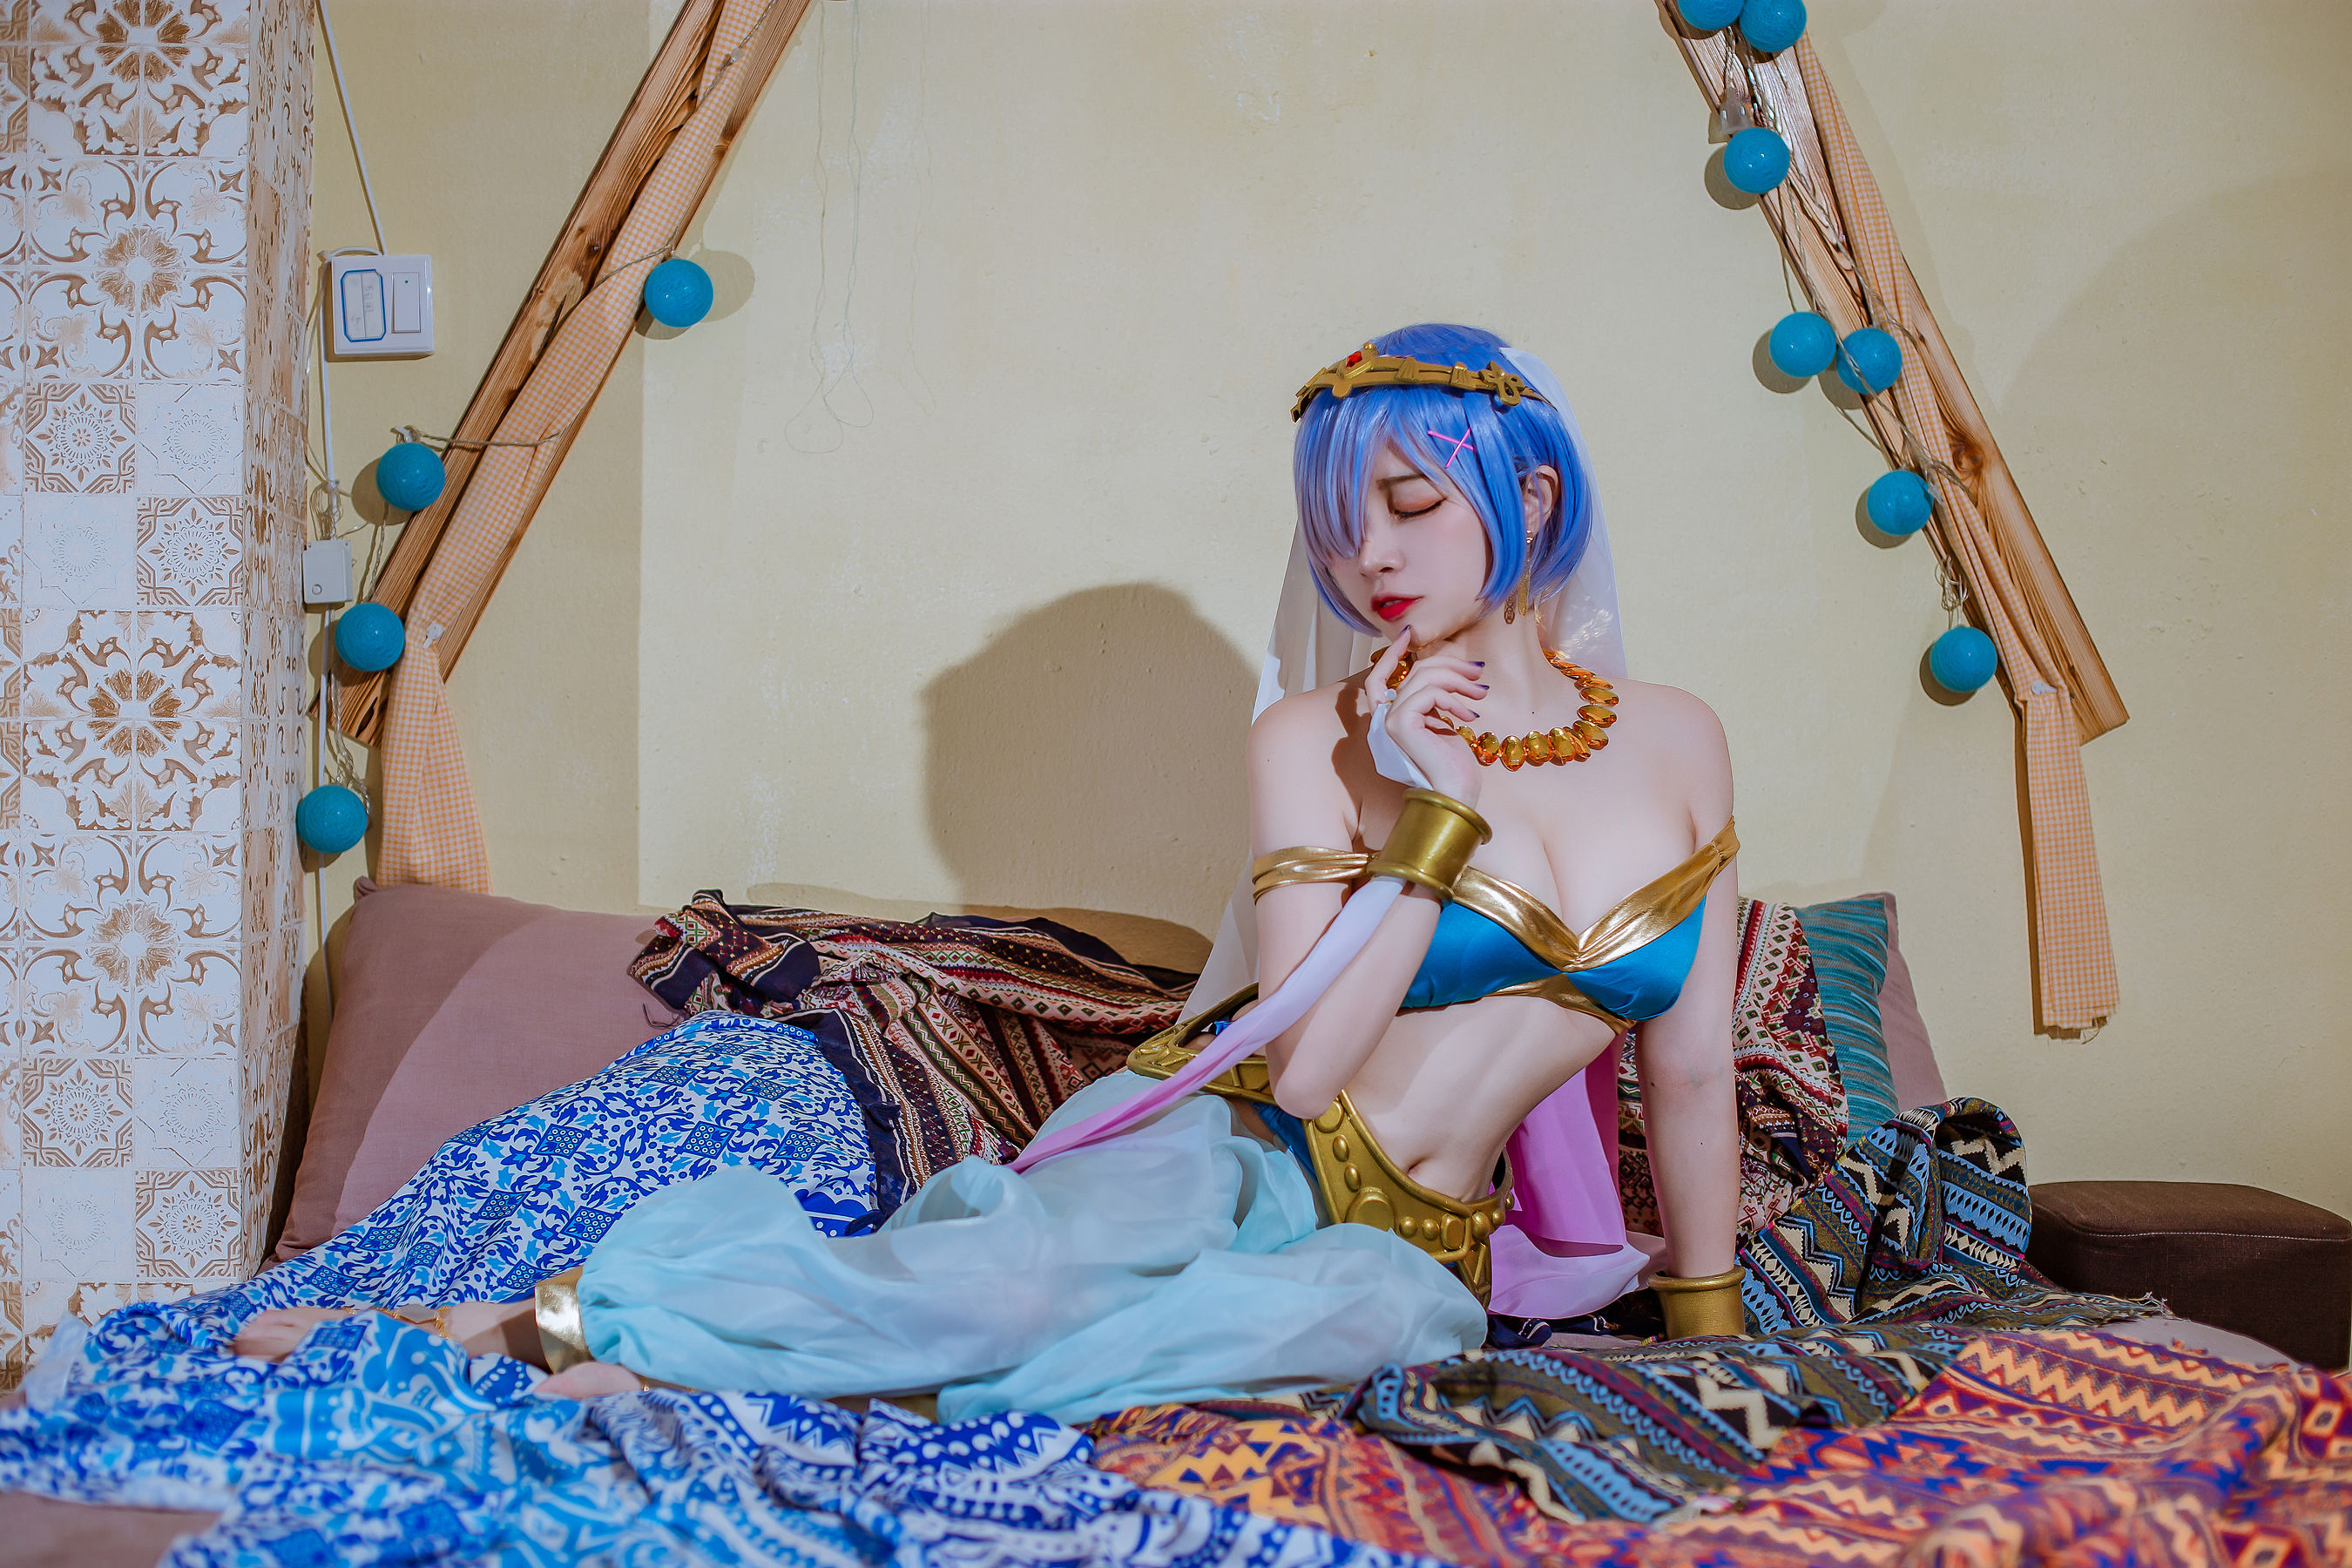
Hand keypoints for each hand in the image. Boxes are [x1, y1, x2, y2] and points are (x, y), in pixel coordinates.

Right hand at [1369, 627, 1486, 807]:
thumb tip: (1449, 669)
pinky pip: (1428, 693)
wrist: (1456, 795)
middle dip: (1449, 665)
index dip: (1391, 655)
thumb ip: (1434, 699)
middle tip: (1478, 672)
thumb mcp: (1442, 723)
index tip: (1409, 634)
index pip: (1379, 680)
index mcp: (1389, 721)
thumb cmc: (1454, 767)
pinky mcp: (1399, 725)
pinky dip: (1453, 699)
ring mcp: (1387, 723)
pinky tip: (1469, 717)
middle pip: (1413, 672)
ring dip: (1458, 681)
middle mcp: (1382, 721)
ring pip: (1423, 677)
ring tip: (1482, 695)